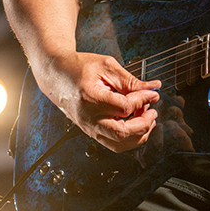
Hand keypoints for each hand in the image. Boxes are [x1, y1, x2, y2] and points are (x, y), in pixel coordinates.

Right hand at [46, 52, 160, 152]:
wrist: (56, 74)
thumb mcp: (106, 66)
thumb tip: (152, 88)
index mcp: (91, 97)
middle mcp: (88, 117)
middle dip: (143, 125)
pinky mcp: (90, 131)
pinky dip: (129, 138)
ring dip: (138, 135)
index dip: (143, 100)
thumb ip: (130, 80)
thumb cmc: (79, 67)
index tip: (153, 93)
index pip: (124, 107)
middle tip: (152, 112)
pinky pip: (113, 143)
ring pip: (118, 144)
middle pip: (121, 133)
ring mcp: (88, 127)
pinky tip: (136, 124)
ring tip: (147, 119)